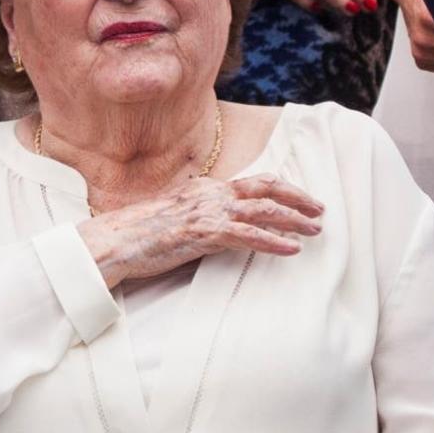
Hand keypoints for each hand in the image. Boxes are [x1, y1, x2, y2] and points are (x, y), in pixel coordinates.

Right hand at [76, 174, 323, 287]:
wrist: (114, 241)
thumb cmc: (140, 234)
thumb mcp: (177, 216)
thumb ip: (202, 215)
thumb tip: (225, 227)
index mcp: (205, 188)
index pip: (252, 182)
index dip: (282, 188)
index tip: (301, 199)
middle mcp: (210, 194)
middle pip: (264, 187)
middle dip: (297, 197)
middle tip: (319, 210)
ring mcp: (207, 212)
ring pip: (263, 210)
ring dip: (294, 219)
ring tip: (314, 230)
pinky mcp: (203, 233)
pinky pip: (247, 236)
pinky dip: (274, 242)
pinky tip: (292, 250)